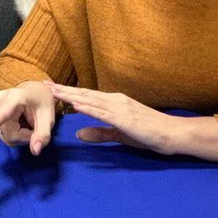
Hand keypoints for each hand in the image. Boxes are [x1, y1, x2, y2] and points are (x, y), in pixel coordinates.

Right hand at [0, 81, 55, 155]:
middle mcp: (0, 100)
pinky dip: (11, 132)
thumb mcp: (48, 117)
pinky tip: (17, 123)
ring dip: (16, 135)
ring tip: (25, 124)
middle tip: (33, 128)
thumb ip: (43, 134)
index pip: (1, 116)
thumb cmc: (42, 101)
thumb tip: (35, 150)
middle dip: (22, 136)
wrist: (34, 90)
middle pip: (7, 133)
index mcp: (15, 98)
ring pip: (2, 134)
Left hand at [46, 82, 217, 161]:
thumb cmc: (148, 133)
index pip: (86, 96)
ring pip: (91, 100)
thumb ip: (99, 133)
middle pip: (84, 94)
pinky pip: (103, 112)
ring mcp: (120, 107)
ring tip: (54, 91)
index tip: (51, 88)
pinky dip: (88, 107)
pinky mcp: (125, 118)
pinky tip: (76, 105)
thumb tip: (78, 134)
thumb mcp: (119, 134)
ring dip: (71, 95)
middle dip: (64, 89)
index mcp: (114, 102)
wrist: (172, 133)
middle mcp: (115, 100)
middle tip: (44, 84)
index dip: (67, 92)